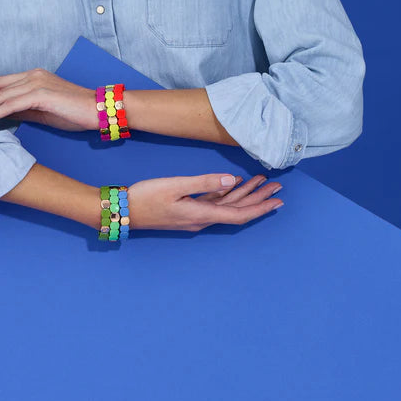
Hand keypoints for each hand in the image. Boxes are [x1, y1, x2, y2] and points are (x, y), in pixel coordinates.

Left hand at [0, 68, 97, 131]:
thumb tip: (5, 115)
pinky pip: (11, 104)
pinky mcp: (40, 94)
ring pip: (2, 96)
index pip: (3, 81)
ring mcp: (36, 83)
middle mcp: (33, 76)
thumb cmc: (74, 112)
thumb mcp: (44, 111)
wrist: (97, 110)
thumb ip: (24, 110)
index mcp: (34, 77)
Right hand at [127, 173, 282, 230]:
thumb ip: (204, 183)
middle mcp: (201, 219)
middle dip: (258, 198)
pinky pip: (213, 204)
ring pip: (226, 206)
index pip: (238, 214)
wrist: (123, 211)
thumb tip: (231, 180)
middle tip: (277, 186)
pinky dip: (226, 195)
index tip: (278, 201)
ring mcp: (193, 217)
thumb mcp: (175, 186)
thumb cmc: (146, 197)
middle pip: (236, 210)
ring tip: (261, 182)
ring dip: (244, 194)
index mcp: (201, 214)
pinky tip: (233, 185)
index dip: (260, 207)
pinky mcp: (185, 212)